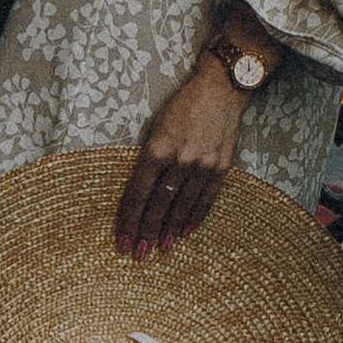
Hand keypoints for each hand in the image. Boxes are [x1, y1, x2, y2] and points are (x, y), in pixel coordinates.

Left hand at [115, 39, 276, 257]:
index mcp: (158, 148)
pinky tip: (187, 231)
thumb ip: (149, 158)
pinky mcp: (222, 166)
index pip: (138, 192)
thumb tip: (140, 192)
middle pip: (158, 204)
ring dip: (170, 230)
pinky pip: (207, 199)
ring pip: (182, 205)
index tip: (121, 239)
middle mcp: (180, 159)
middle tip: (138, 254)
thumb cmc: (183, 104)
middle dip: (146, 231)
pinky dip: (196, 216)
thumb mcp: (157, 126)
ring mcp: (203, 164)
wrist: (221, 88)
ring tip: (161, 247)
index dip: (128, 219)